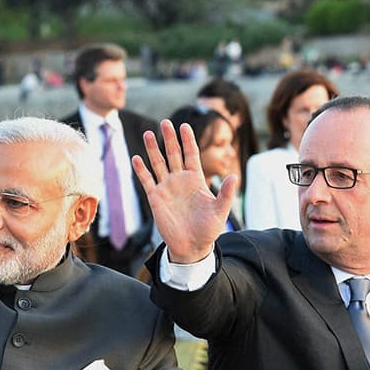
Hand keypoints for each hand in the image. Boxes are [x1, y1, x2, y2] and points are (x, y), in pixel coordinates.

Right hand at [132, 119, 237, 263]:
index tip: (184, 126)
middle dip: (169, 139)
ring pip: (158, 164)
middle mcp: (180, 180)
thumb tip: (233, 176)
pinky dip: (141, 170)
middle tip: (165, 122)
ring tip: (147, 134)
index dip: (188, 140)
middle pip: (174, 154)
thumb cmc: (208, 230)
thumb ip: (226, 193)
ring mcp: (167, 188)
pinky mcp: (155, 198)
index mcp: (196, 180)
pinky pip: (147, 181)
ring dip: (153, 149)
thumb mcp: (220, 211)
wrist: (191, 247)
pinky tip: (136, 158)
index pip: (191, 154)